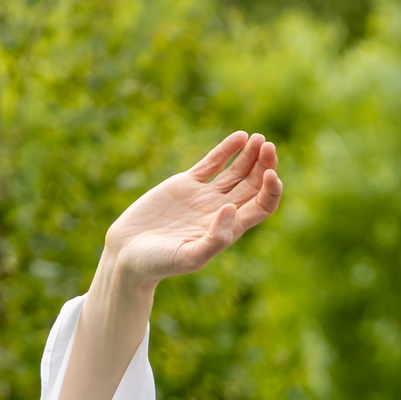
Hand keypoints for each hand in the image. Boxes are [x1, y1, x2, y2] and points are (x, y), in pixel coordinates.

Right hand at [99, 131, 282, 288]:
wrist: (128, 253)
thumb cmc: (159, 263)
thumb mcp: (189, 257)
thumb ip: (214, 239)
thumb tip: (232, 209)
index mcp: (229, 230)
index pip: (262, 206)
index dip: (271, 190)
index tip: (272, 174)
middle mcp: (221, 211)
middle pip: (253, 185)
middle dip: (264, 166)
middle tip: (270, 147)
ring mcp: (204, 196)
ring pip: (235, 171)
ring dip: (250, 155)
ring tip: (260, 139)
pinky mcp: (186, 184)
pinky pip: (211, 163)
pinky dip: (226, 150)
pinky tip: (240, 136)